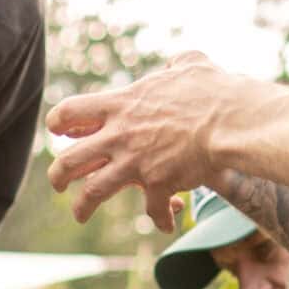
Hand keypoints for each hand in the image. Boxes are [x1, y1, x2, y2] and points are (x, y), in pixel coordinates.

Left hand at [44, 51, 240, 226]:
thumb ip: (176, 65)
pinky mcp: (158, 183)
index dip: (58, 122)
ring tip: (79, 214)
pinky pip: (151, 209)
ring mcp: (136, 161)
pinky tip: (167, 225)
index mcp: (121, 104)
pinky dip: (159, 219)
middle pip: (70, 159)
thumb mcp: (190, 65)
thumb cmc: (214, 90)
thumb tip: (179, 63)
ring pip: (93, 191)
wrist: (231, 121)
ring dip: (82, 206)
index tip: (57, 131)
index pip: (69, 112)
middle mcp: (120, 134)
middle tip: (57, 183)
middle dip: (57, 175)